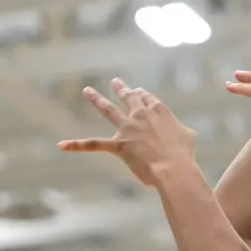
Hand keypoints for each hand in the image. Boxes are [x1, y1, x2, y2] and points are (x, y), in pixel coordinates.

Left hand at [57, 79, 196, 186]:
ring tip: (87, 91)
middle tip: (116, 82)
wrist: (173, 167)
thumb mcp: (189, 136)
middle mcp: (140, 114)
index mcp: (159, 110)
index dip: (143, 95)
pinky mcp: (118, 145)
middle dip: (122, 89)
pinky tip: (61, 145)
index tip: (139, 92)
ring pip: (108, 110)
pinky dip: (77, 145)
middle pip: (128, 98)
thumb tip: (181, 132)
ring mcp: (127, 128)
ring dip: (96, 99)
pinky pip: (94, 144)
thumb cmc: (184, 154)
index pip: (148, 98)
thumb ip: (181, 129)